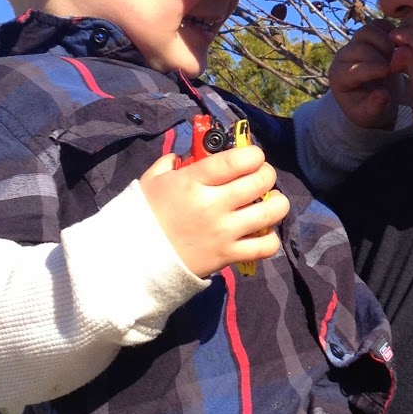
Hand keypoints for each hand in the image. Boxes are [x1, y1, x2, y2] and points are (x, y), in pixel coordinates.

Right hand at [140, 146, 288, 276]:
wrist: (135, 258)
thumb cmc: (145, 215)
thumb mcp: (152, 180)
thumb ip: (170, 163)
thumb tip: (185, 154)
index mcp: (193, 181)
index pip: (238, 160)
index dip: (254, 154)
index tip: (252, 157)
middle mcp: (213, 204)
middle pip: (260, 181)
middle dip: (267, 174)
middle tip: (261, 177)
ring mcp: (224, 232)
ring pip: (271, 212)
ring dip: (278, 203)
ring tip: (271, 201)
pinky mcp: (228, 256)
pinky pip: (265, 247)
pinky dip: (271, 239)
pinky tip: (264, 232)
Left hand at [328, 20, 404, 130]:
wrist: (372, 98)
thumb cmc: (369, 109)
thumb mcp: (370, 115)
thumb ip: (375, 107)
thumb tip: (383, 95)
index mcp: (339, 77)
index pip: (354, 67)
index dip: (374, 69)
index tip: (389, 74)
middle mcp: (343, 57)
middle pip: (362, 47)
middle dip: (382, 57)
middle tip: (394, 69)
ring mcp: (354, 43)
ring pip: (368, 31)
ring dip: (386, 42)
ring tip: (394, 57)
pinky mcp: (367, 36)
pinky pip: (378, 25)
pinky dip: (391, 31)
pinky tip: (397, 47)